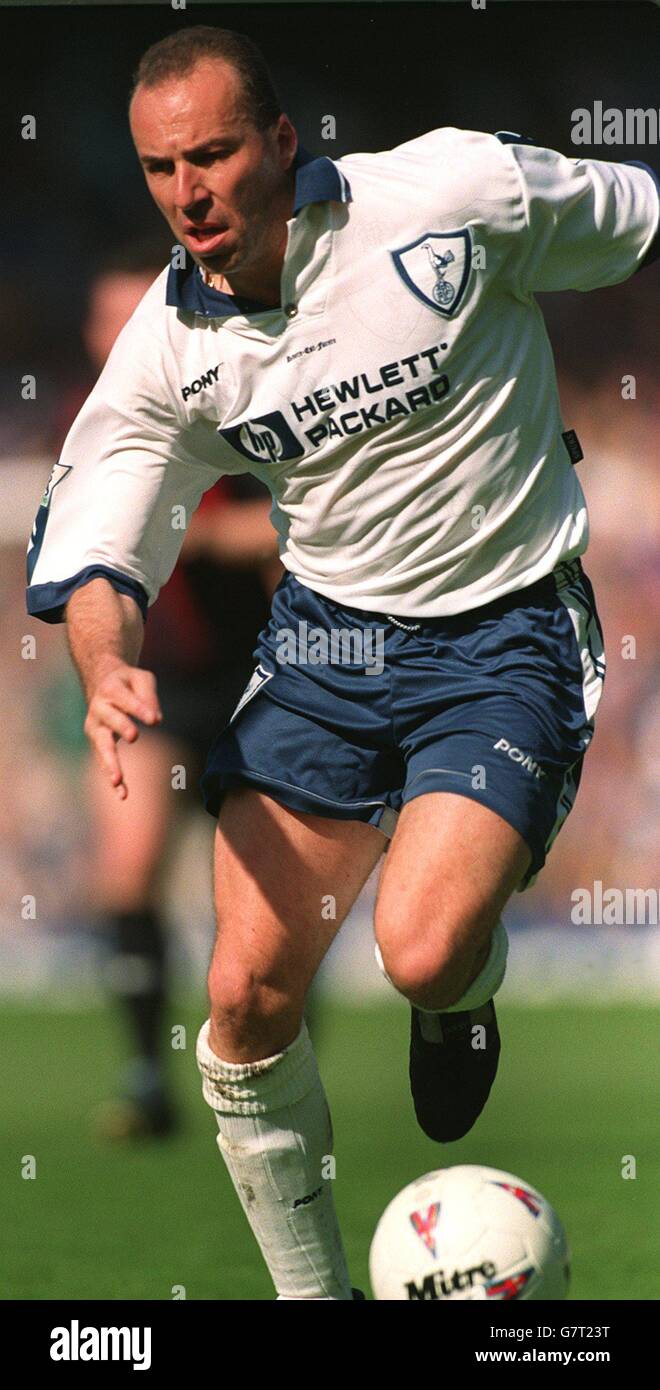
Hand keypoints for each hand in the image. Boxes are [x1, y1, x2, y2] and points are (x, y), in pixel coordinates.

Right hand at [83, 662, 161, 798]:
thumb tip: (156, 719)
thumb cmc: (128, 682)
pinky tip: (122, 794)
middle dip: (121, 727)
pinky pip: (104, 761)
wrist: (102, 682)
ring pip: (102, 746)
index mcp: (111, 689)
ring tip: (117, 780)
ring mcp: (95, 727)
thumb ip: (148, 696)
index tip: (155, 719)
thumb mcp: (142, 678)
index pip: (125, 700)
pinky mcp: (97, 742)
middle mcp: (99, 709)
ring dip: (110, 763)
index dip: (139, 708)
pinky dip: (112, 777)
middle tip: (133, 736)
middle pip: (110, 720)